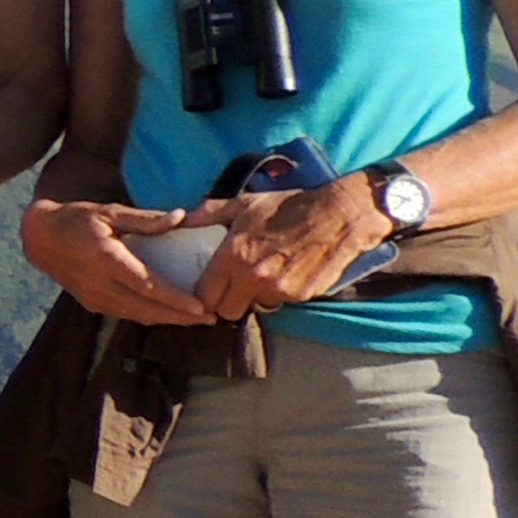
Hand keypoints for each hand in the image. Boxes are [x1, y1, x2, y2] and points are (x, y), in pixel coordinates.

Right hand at [19, 197, 213, 325]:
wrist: (40, 238)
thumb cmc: (77, 219)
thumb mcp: (110, 212)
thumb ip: (146, 218)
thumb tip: (182, 217)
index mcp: (108, 260)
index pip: (149, 287)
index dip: (177, 300)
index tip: (202, 308)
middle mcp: (100, 285)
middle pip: (147, 309)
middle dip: (181, 317)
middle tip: (211, 319)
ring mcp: (94, 298)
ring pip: (138, 316)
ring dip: (168, 320)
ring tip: (195, 319)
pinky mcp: (92, 304)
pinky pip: (126, 314)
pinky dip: (150, 316)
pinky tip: (168, 314)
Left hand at [195, 179, 390, 319]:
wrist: (338, 214)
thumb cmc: (286, 206)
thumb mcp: (242, 204)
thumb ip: (206, 215)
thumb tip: (179, 219)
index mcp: (233, 256)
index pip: (204, 297)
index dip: (204, 295)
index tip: (208, 288)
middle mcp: (254, 277)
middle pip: (227, 312)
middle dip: (227, 303)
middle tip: (232, 287)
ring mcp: (280, 289)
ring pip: (256, 308)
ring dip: (255, 296)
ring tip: (263, 273)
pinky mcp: (302, 295)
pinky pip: (281, 302)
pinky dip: (280, 292)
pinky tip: (286, 271)